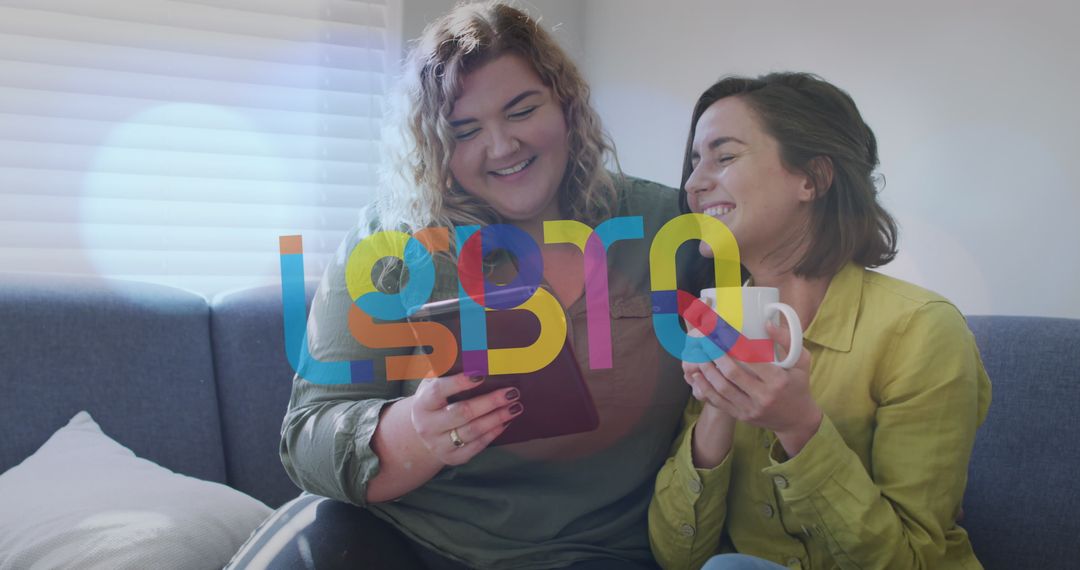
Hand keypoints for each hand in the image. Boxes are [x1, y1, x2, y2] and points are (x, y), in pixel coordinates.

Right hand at [410, 373, 522, 465]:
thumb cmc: (434, 401)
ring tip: (515, 407)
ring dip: (497, 418)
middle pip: (462, 413)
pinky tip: (506, 422)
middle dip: (490, 402)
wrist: (420, 434)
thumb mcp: (432, 383)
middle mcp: (428, 425)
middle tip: (512, 392)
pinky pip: (477, 446)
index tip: (481, 373)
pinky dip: (493, 433)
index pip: (440, 391)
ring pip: (473, 431)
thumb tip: (473, 351)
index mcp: (422, 403)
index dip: (460, 382)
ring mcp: (439, 444)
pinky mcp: (452, 458)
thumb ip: (447, 369)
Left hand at [693, 322, 821, 455]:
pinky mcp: (741, 416)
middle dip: (715, 354)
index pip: (751, 358)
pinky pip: (718, 402)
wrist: (798, 421)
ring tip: (698, 354)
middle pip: (732, 373)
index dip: (733, 343)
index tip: (721, 330)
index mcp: (778, 380)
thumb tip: (766, 323)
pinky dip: (705, 388)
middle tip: (705, 340)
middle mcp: (764, 396)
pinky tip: (696, 375)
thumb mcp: (802, 360)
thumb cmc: (799, 385)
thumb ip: (787, 339)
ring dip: (707, 370)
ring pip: (722, 388)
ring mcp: (751, 408)